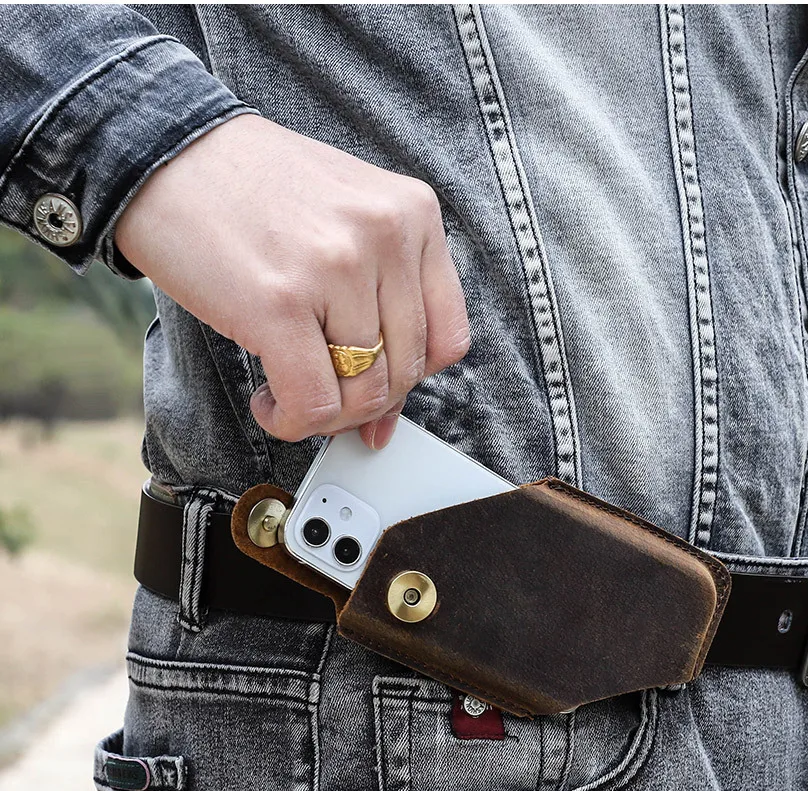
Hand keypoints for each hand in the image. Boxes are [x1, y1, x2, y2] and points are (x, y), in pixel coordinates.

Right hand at [115, 114, 469, 447]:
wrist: (164, 155)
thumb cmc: (254, 194)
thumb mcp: (344, 226)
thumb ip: (378, 311)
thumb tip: (381, 424)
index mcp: (414, 214)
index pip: (448, 338)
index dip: (411, 377)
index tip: (374, 381)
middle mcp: (385, 236)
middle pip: (407, 372)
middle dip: (362, 401)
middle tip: (321, 392)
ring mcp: (336, 268)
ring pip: (365, 394)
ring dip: (326, 415)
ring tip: (290, 392)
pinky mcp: (279, 303)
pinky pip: (313, 404)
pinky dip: (292, 422)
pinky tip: (269, 402)